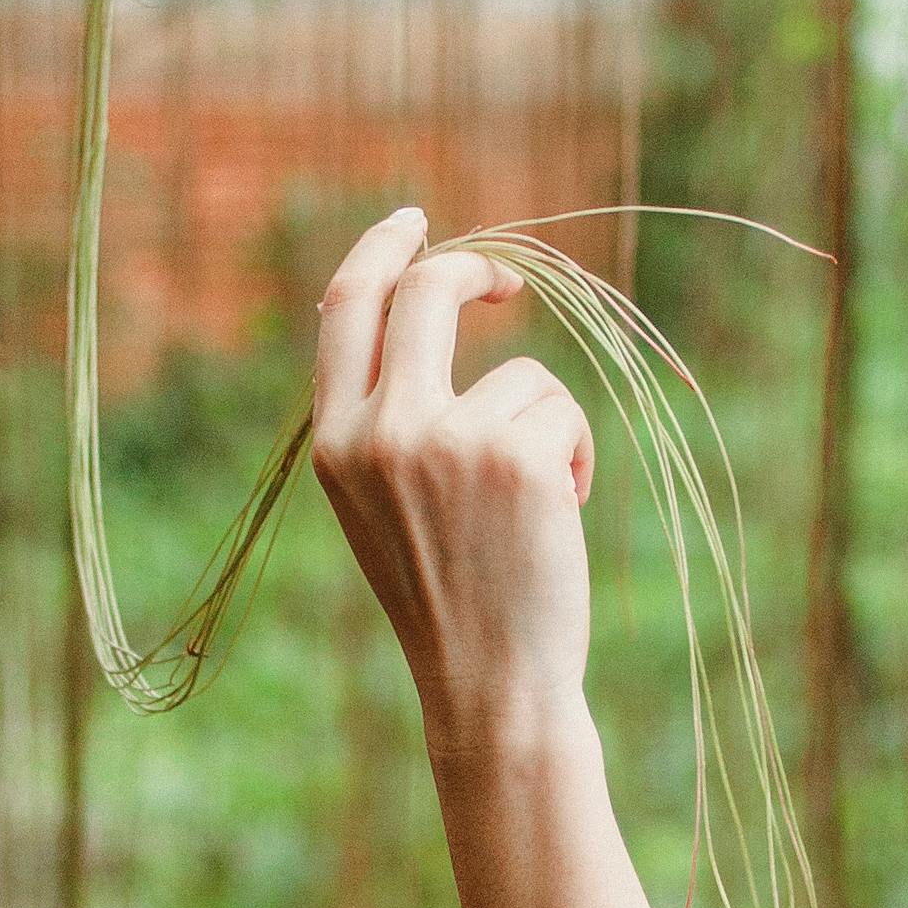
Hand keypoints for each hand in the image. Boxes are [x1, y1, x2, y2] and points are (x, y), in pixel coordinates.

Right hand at [313, 207, 597, 760]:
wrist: (489, 685)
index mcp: (334, 444)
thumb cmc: (448, 599)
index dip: (382, 251)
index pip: (346, 309)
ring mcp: (445, 440)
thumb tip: (420, 310)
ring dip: (545, 423)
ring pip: (518, 371)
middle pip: (426, 292)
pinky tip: (560, 516)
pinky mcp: (514, 455)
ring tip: (539, 501)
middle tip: (508, 283)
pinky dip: (574, 454)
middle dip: (474, 270)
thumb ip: (388, 418)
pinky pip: (558, 409)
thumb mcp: (386, 504)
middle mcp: (378, 432)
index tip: (414, 222)